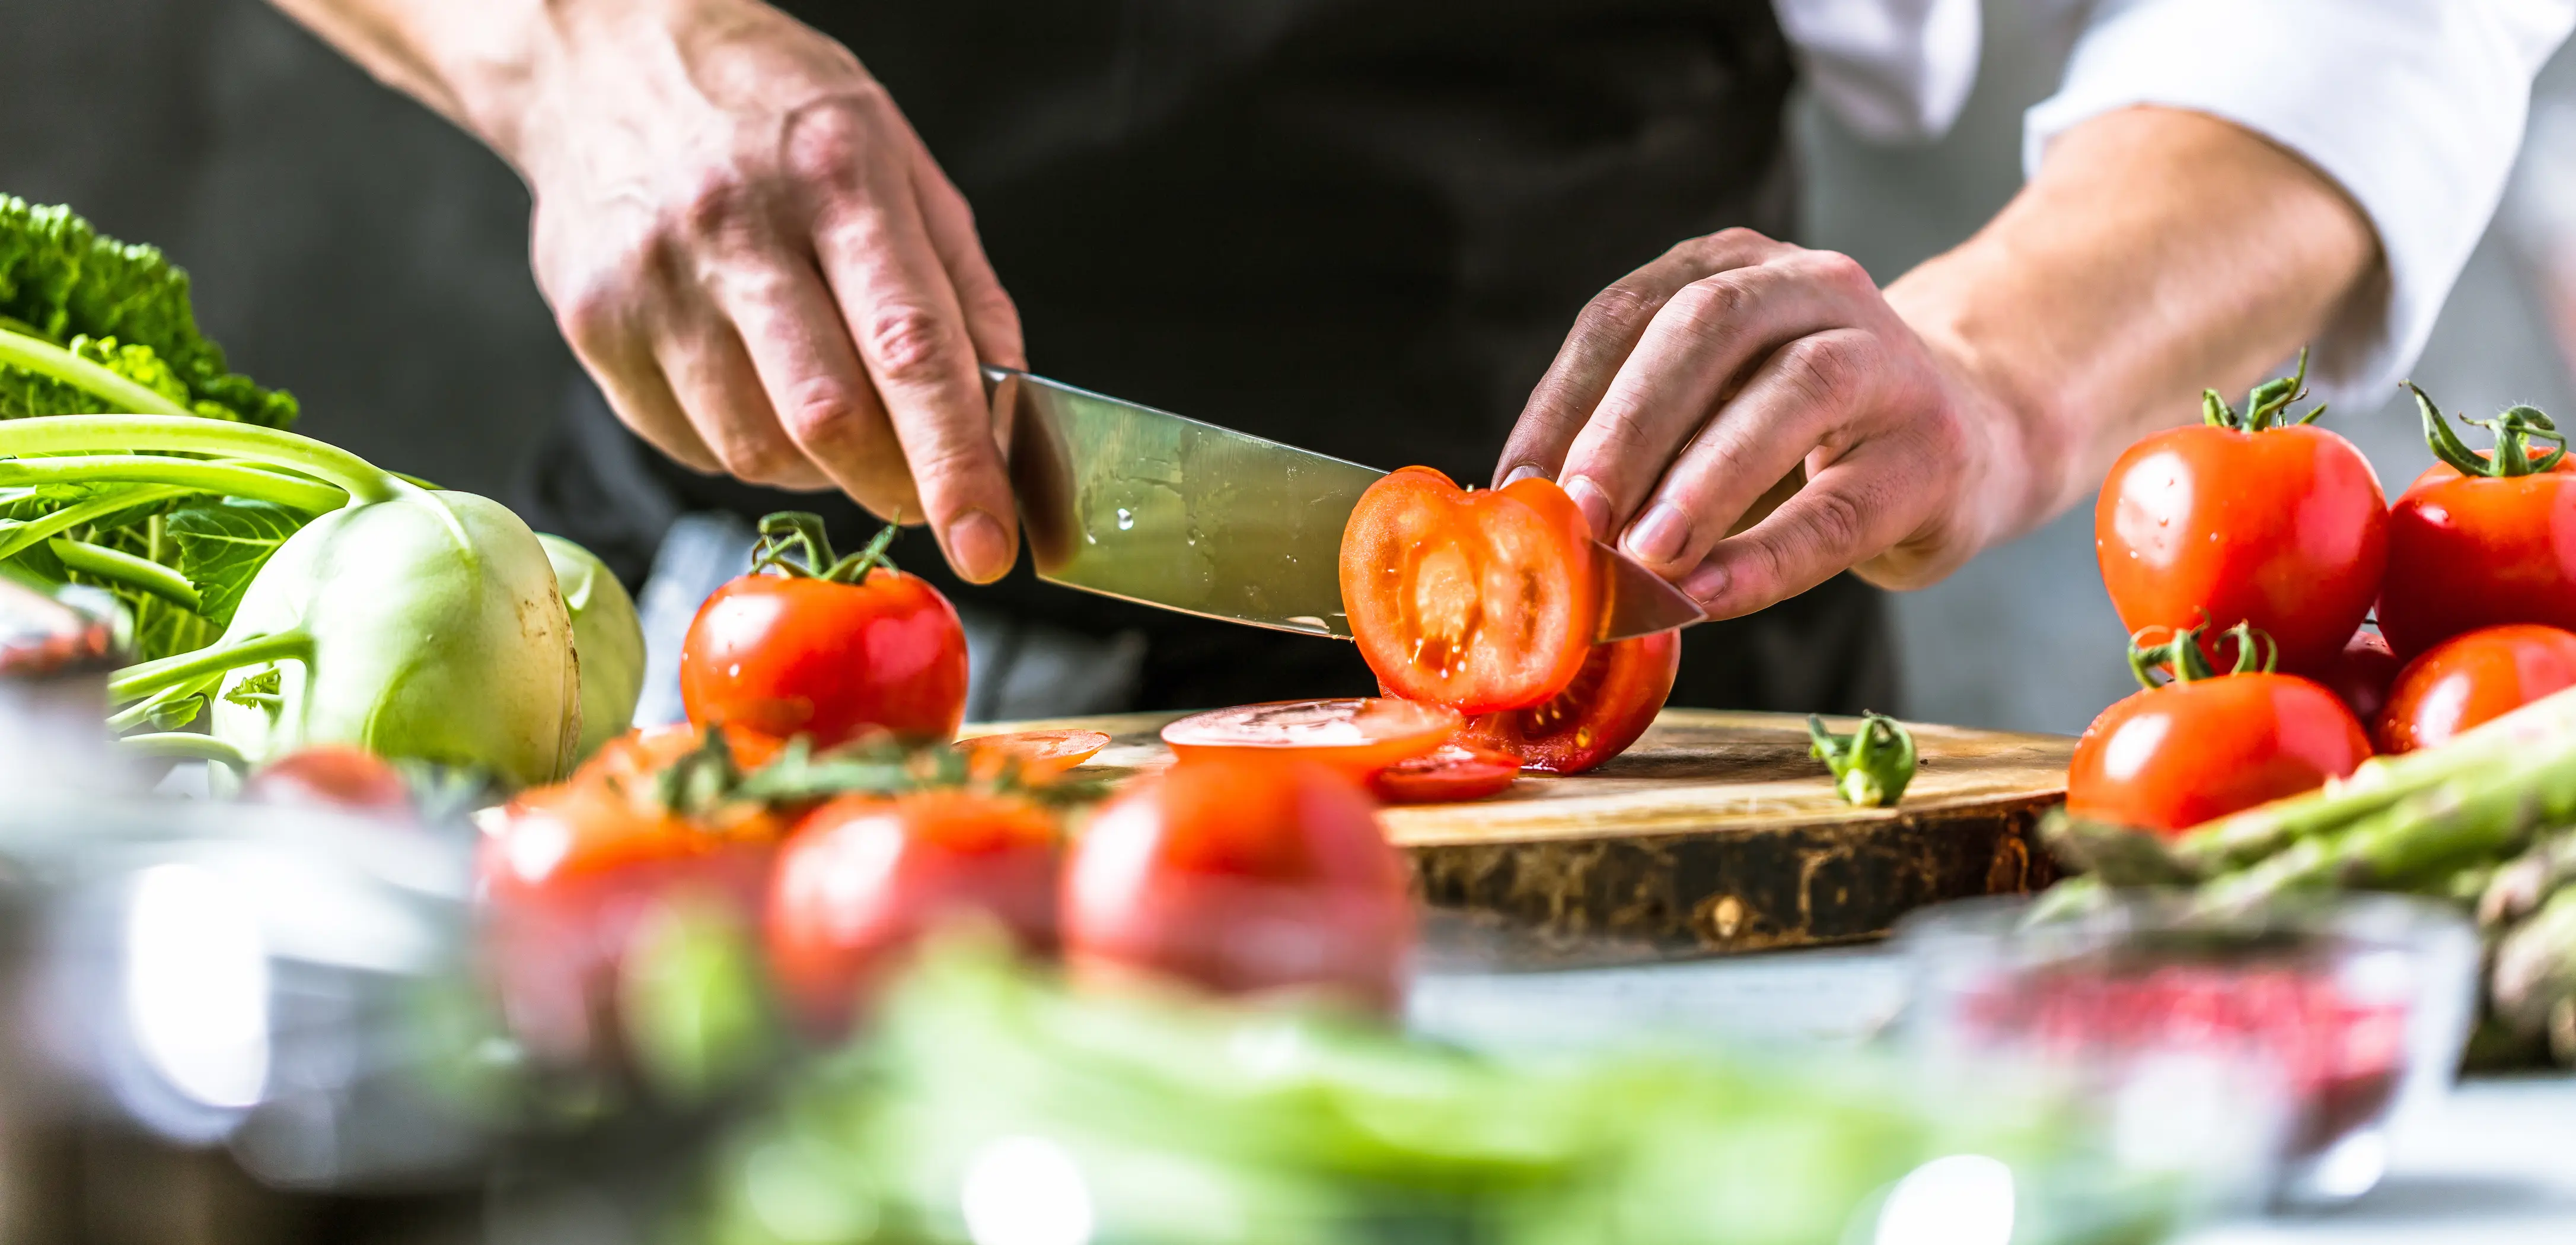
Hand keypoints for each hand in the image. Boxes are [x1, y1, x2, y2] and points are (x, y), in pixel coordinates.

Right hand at [502, 0, 1020, 579]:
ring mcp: (651, 281)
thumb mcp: (897, 160)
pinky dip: (744, 445)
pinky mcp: (592, 326)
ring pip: (756, 450)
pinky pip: (691, 445)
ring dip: (818, 466)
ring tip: (826, 402)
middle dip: (894, 485)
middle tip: (922, 492)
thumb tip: (1004, 414)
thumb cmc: (771, 111)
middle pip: (828, 419)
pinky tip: (752, 381)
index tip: (989, 546)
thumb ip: (960, 290)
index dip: (956, 464)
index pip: (910, 351)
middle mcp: (735, 228)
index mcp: (835, 176)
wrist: (602, 55)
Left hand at [1492, 228, 2033, 618]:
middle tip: (1575, 514)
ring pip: (1790, 395)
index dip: (1562, 398)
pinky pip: (1840, 505)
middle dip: (1628, 425)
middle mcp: (1811, 286)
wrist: (1971, 438)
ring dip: (1702, 479)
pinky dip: (1767, 556)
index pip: (1626, 314)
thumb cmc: (1803, 436)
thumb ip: (1633, 447)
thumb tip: (1525, 518)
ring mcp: (1885, 358)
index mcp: (1732, 267)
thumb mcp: (1711, 411)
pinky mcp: (1932, 449)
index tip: (1513, 483)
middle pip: (1707, 329)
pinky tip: (1708, 595)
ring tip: (1642, 555)